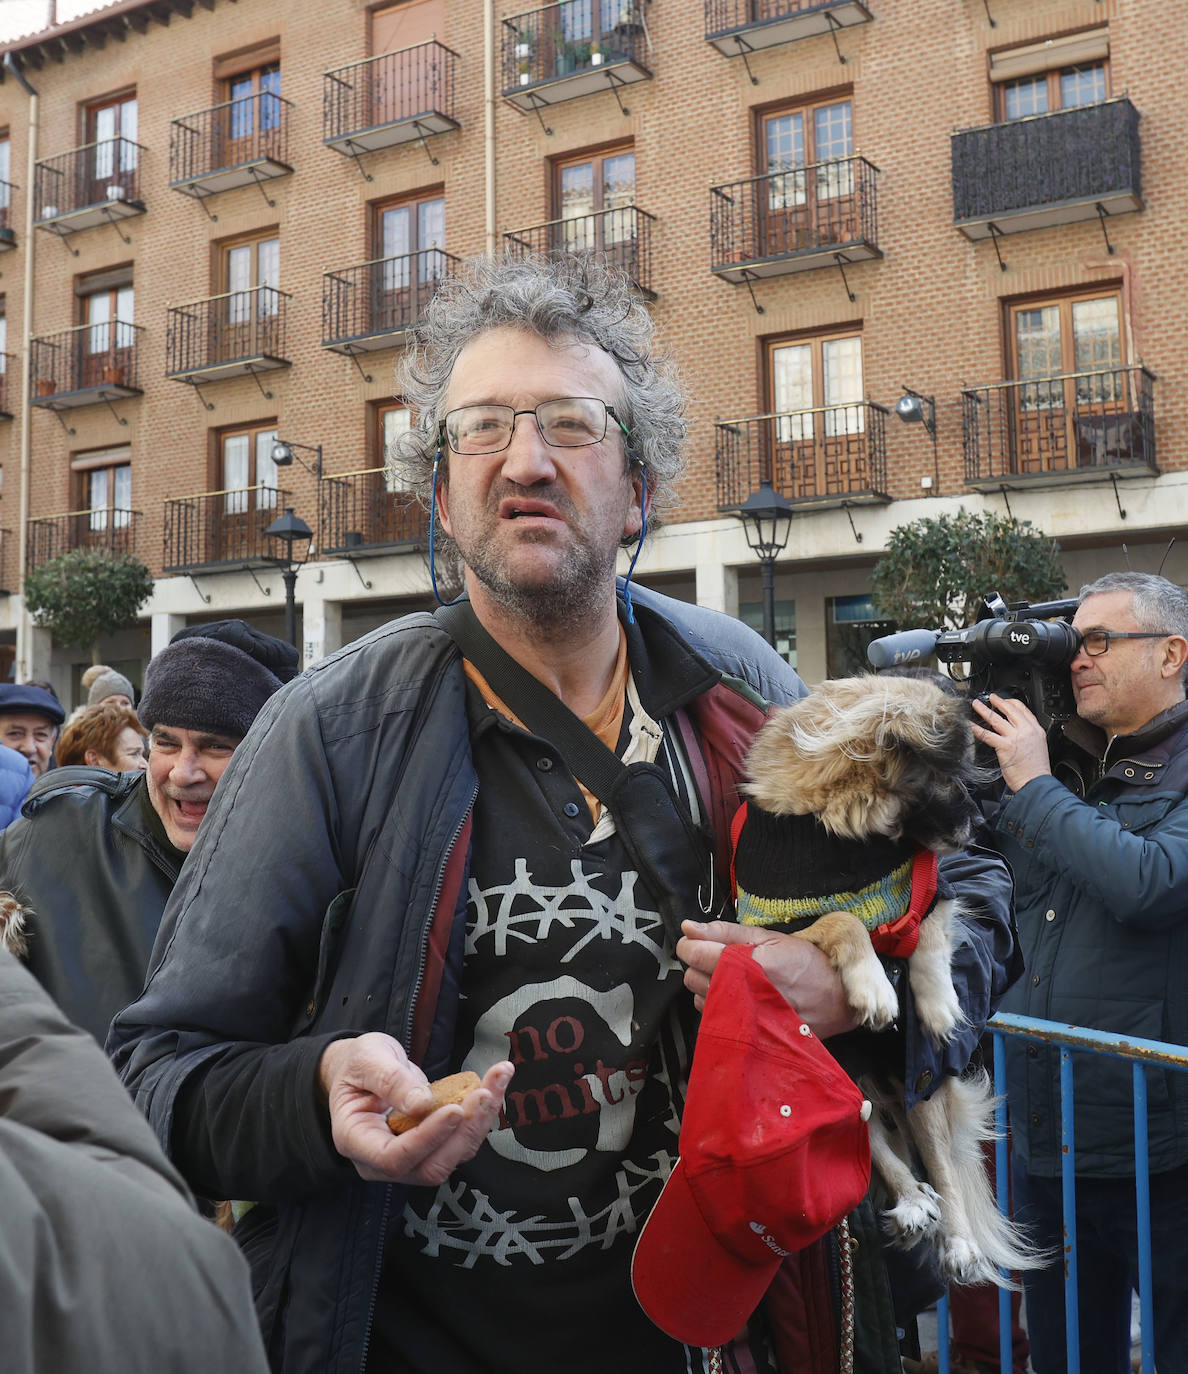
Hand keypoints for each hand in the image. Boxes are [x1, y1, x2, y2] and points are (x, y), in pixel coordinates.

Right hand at [318, 1033, 513, 1185]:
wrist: (365, 1070)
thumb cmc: (359, 1065)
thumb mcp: (368, 1060)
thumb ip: (391, 1080)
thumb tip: (422, 1104)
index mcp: (356, 1140)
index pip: (393, 1158)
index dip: (427, 1139)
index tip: (455, 1110)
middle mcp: (382, 1161)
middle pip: (430, 1166)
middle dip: (463, 1132)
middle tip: (484, 1093)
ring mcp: (411, 1158)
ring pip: (453, 1156)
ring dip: (480, 1121)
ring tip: (496, 1080)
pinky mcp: (434, 1147)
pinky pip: (462, 1140)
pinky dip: (482, 1114)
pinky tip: (494, 1084)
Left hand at [677, 920, 858, 1038]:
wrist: (837, 1000)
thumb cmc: (806, 963)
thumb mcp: (769, 937)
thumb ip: (725, 931)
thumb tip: (688, 927)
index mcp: (748, 964)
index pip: (695, 954)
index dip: (690, 945)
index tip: (695, 942)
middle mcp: (743, 993)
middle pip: (692, 977)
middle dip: (700, 965)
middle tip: (721, 958)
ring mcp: (744, 1017)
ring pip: (700, 1000)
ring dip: (708, 986)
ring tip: (734, 978)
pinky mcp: (747, 1034)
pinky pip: (715, 1018)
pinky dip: (720, 1005)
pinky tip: (739, 996)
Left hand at [971, 692, 1051, 792]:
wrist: (1037, 783)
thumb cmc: (1036, 770)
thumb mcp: (1039, 747)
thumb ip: (1028, 737)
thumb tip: (1017, 732)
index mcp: (1036, 730)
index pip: (1024, 710)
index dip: (1012, 703)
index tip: (1005, 701)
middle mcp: (1026, 731)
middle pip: (1010, 710)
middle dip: (998, 701)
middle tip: (990, 697)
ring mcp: (1015, 738)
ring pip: (996, 719)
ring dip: (984, 710)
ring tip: (976, 705)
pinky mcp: (1004, 746)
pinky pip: (987, 734)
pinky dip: (976, 728)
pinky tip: (970, 724)